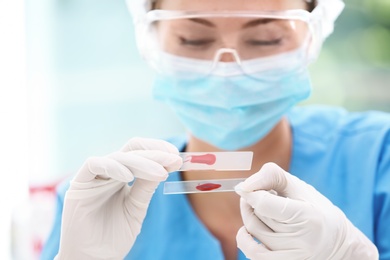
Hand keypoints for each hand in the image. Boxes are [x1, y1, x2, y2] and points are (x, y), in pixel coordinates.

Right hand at [55, 137, 181, 259]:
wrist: (95, 259)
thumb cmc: (114, 236)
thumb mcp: (137, 208)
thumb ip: (147, 186)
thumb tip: (167, 164)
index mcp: (122, 176)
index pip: (140, 152)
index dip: (158, 149)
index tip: (176, 156)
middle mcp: (109, 172)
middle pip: (131, 150)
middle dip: (154, 153)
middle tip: (173, 160)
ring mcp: (94, 177)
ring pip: (118, 156)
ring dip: (141, 163)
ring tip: (160, 173)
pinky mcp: (79, 184)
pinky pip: (93, 164)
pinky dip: (113, 167)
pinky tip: (128, 177)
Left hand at [235, 162, 377, 259]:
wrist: (339, 244)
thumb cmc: (316, 210)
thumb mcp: (300, 187)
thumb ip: (272, 177)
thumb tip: (244, 186)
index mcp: (308, 216)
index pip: (265, 205)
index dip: (250, 193)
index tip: (245, 187)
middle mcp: (301, 240)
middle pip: (258, 217)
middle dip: (251, 202)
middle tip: (256, 195)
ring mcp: (293, 256)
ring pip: (254, 233)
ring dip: (248, 217)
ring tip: (256, 209)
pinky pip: (254, 254)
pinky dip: (244, 240)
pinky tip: (247, 231)